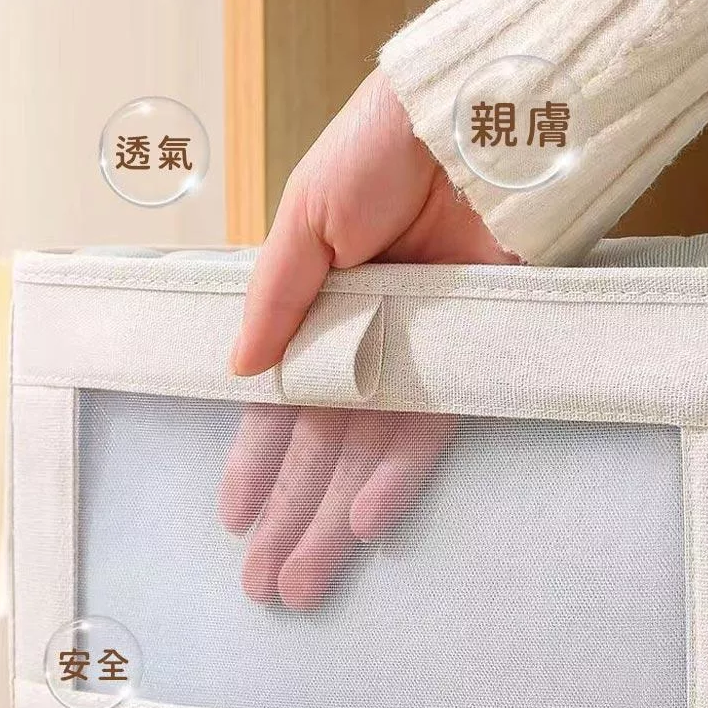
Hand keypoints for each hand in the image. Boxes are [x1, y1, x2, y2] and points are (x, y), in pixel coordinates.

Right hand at [220, 67, 516, 608]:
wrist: (471, 120)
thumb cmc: (379, 151)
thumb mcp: (305, 218)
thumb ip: (275, 296)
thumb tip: (239, 370)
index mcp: (315, 311)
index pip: (280, 405)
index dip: (257, 462)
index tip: (236, 518)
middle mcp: (364, 341)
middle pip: (322, 445)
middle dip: (292, 515)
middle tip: (267, 586)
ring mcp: (417, 353)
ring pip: (370, 453)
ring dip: (337, 516)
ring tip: (306, 581)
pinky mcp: (470, 354)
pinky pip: (432, 426)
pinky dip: (401, 474)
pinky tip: (370, 521)